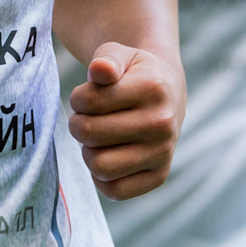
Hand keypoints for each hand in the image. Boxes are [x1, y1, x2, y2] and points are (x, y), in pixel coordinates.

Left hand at [69, 45, 183, 200]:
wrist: (168, 94)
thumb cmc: (133, 74)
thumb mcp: (120, 55)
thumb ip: (106, 59)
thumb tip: (100, 69)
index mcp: (153, 88)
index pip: (87, 102)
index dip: (78, 98)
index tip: (88, 95)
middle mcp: (163, 123)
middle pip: (89, 134)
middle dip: (79, 124)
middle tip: (89, 119)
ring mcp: (163, 153)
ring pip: (99, 166)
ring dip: (88, 152)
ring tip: (98, 138)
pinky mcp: (159, 176)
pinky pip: (115, 191)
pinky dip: (102, 177)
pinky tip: (109, 155)